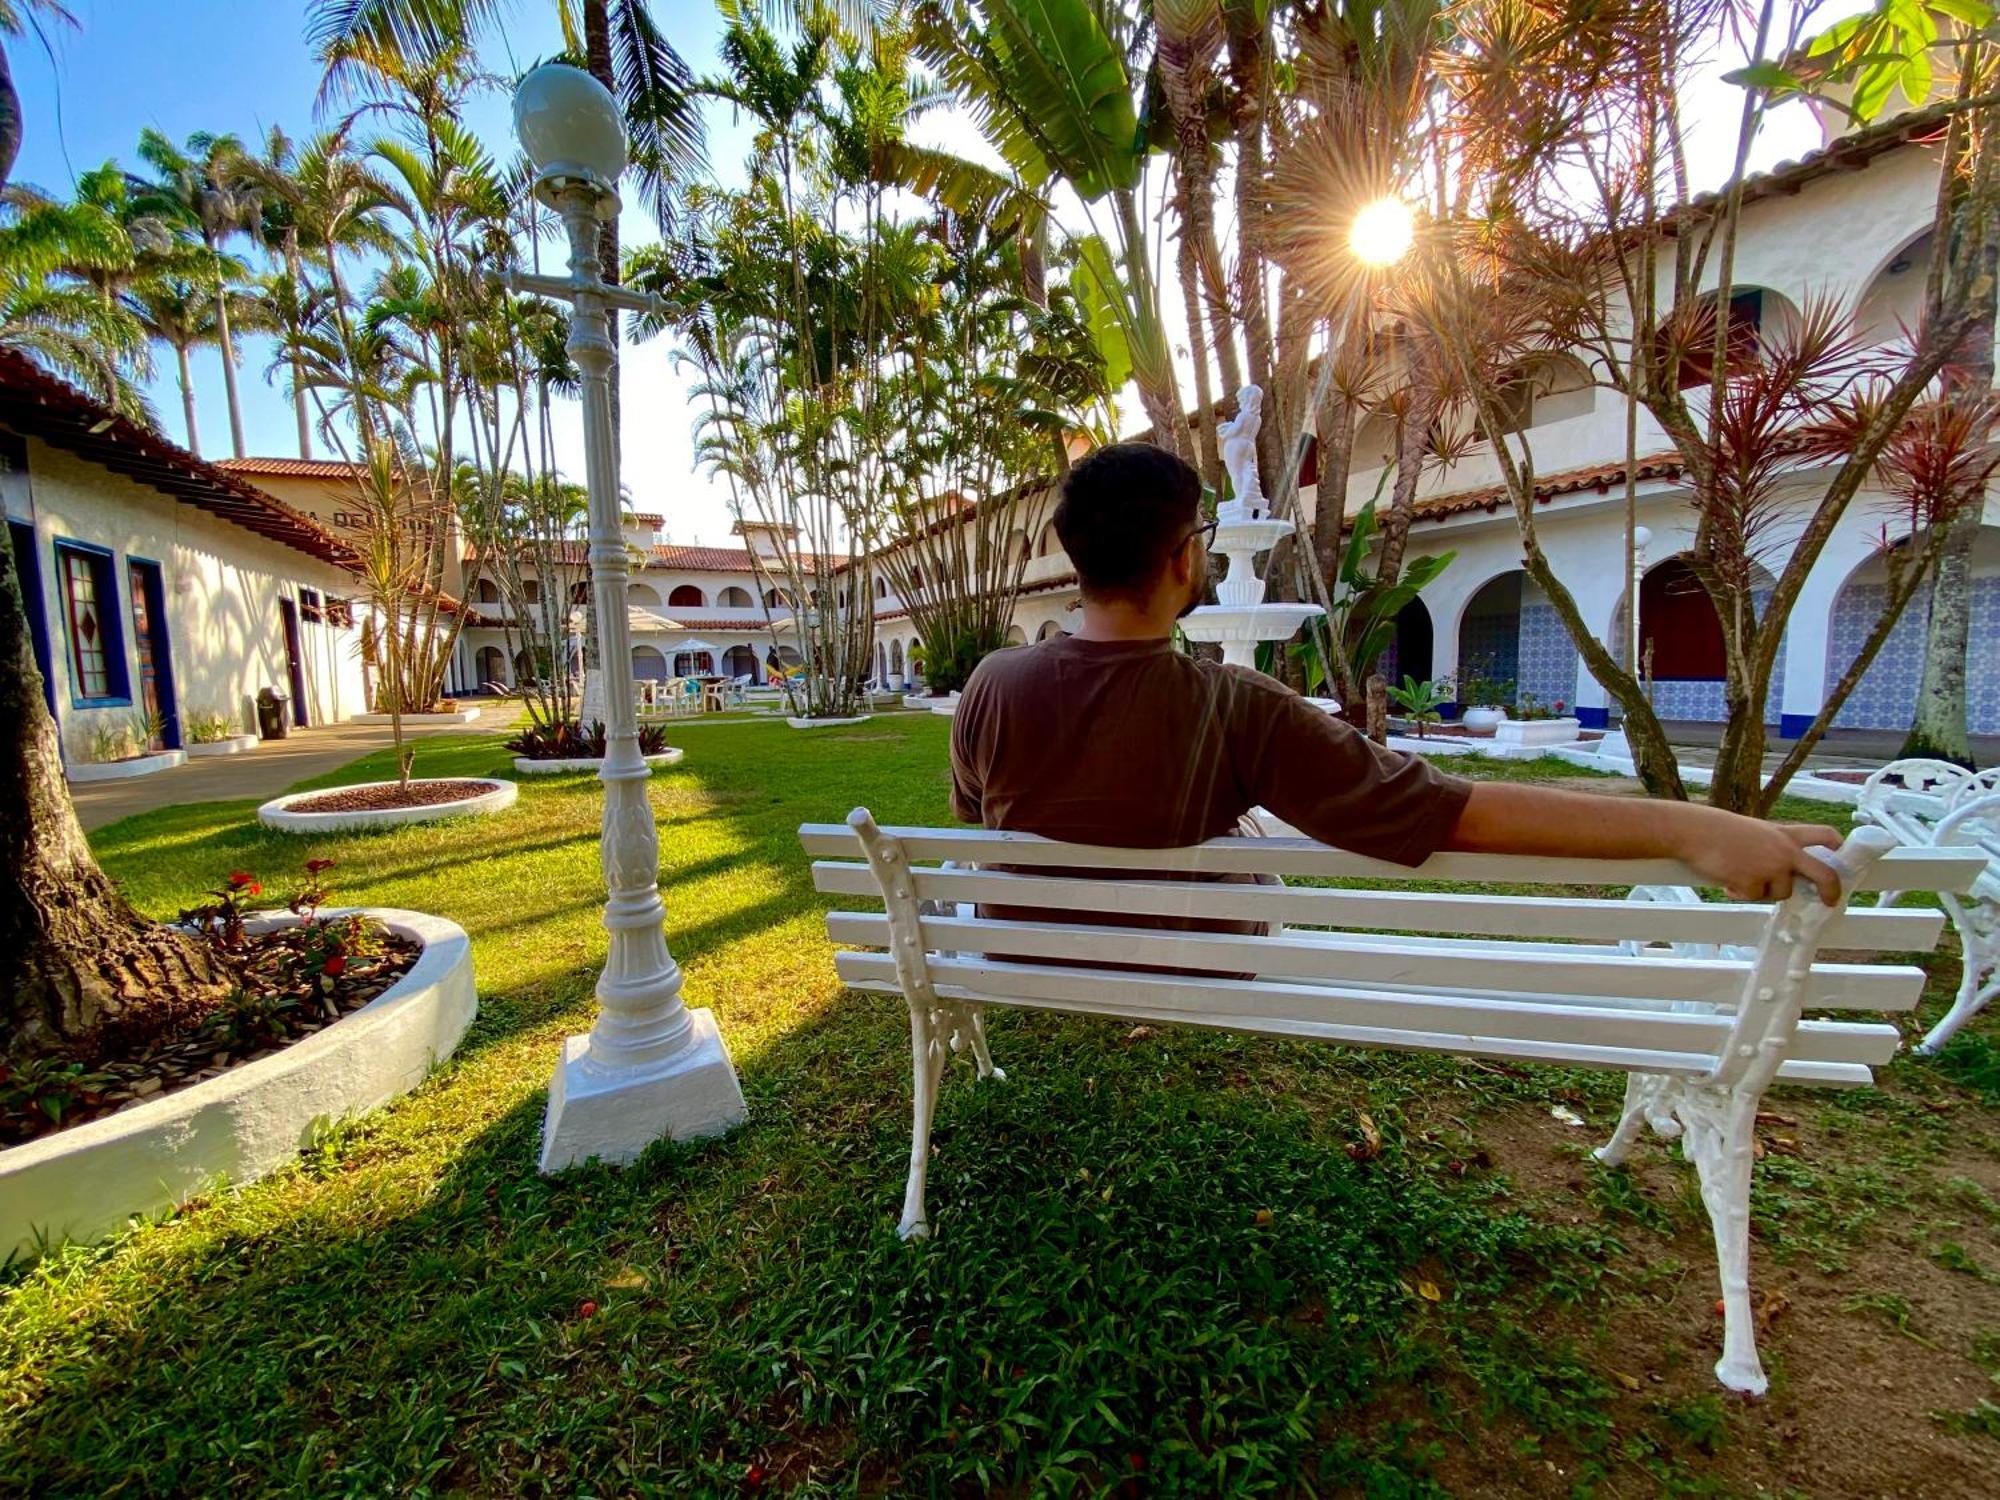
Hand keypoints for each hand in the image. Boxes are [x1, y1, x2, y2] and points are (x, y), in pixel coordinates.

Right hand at [1679, 812, 1843, 904]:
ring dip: (1763, 890)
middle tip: (1830, 901)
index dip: (1838, 847)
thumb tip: (1780, 871)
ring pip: (1781, 892)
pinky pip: (1753, 897)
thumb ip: (1773, 846)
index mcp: (1785, 833)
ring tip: (1739, 874)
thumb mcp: (1755, 831)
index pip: (1824, 836)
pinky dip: (1739, 892)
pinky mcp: (1753, 883)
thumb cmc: (1717, 829)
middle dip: (1831, 891)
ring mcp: (1771, 868)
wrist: (1693, 831)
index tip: (1842, 858)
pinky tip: (1726, 879)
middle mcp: (1784, 851)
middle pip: (1824, 874)